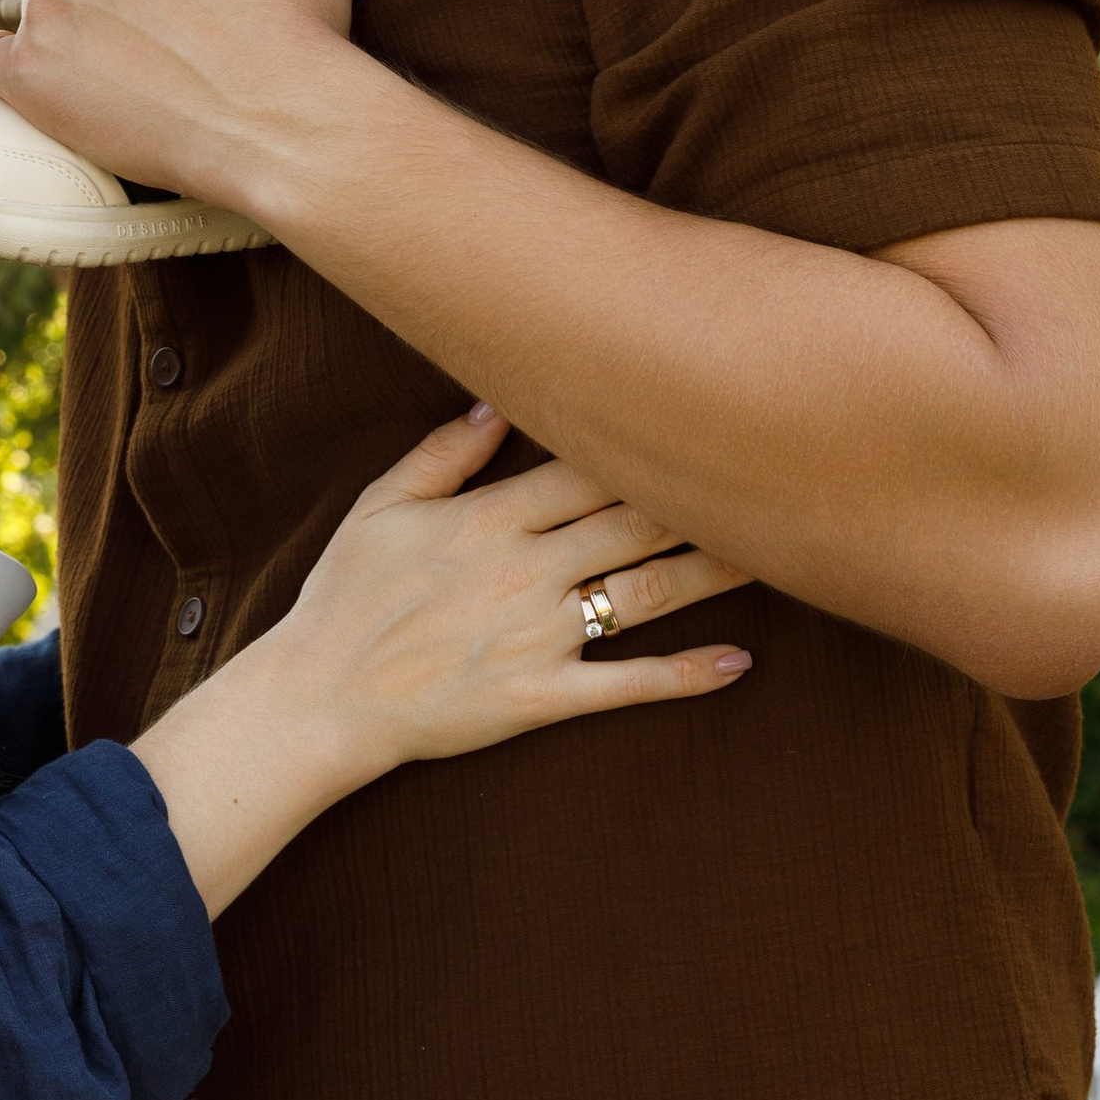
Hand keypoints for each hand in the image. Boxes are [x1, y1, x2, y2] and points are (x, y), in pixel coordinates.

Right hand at [269, 405, 751, 783]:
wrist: (322, 695)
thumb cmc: (346, 596)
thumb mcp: (380, 506)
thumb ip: (443, 453)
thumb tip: (497, 403)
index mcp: (488, 517)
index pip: (587, 466)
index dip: (645, 441)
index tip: (701, 414)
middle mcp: (526, 570)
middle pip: (634, 521)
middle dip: (702, 497)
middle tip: (768, 471)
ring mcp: (540, 636)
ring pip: (647, 593)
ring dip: (715, 571)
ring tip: (777, 550)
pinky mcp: (544, 697)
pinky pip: (629, 683)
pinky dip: (688, 674)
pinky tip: (740, 661)